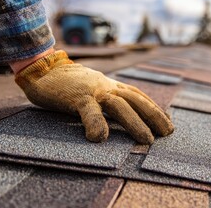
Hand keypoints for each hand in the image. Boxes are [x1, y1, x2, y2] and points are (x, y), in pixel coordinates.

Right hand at [14, 50, 173, 143]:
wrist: (43, 68)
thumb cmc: (68, 85)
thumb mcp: (94, 90)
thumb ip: (107, 101)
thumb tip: (120, 120)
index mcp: (111, 86)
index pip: (138, 96)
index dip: (154, 109)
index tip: (167, 124)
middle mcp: (107, 86)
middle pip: (136, 100)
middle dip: (154, 116)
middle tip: (167, 133)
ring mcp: (93, 91)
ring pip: (119, 105)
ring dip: (135, 123)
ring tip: (147, 141)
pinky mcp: (76, 97)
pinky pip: (89, 111)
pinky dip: (96, 123)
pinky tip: (99, 138)